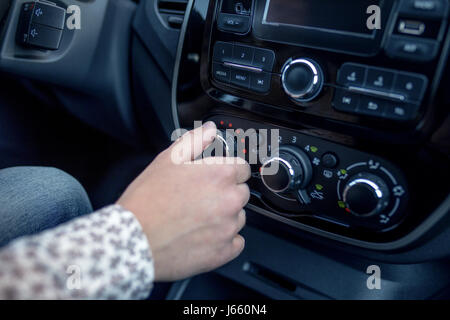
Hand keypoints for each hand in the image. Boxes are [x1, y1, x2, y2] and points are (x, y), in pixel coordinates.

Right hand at [117, 122, 250, 281]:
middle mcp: (230, 200)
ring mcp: (228, 228)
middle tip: (200, 199)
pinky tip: (203, 236)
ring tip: (197, 218)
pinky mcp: (224, 251)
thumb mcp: (168, 160)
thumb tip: (210, 130)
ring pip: (239, 217)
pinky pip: (236, 243)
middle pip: (242, 192)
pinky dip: (224, 240)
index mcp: (220, 174)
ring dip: (225, 217)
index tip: (215, 178)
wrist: (133, 238)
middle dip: (226, 193)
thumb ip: (194, 141)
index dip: (228, 171)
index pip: (243, 168)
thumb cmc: (148, 200)